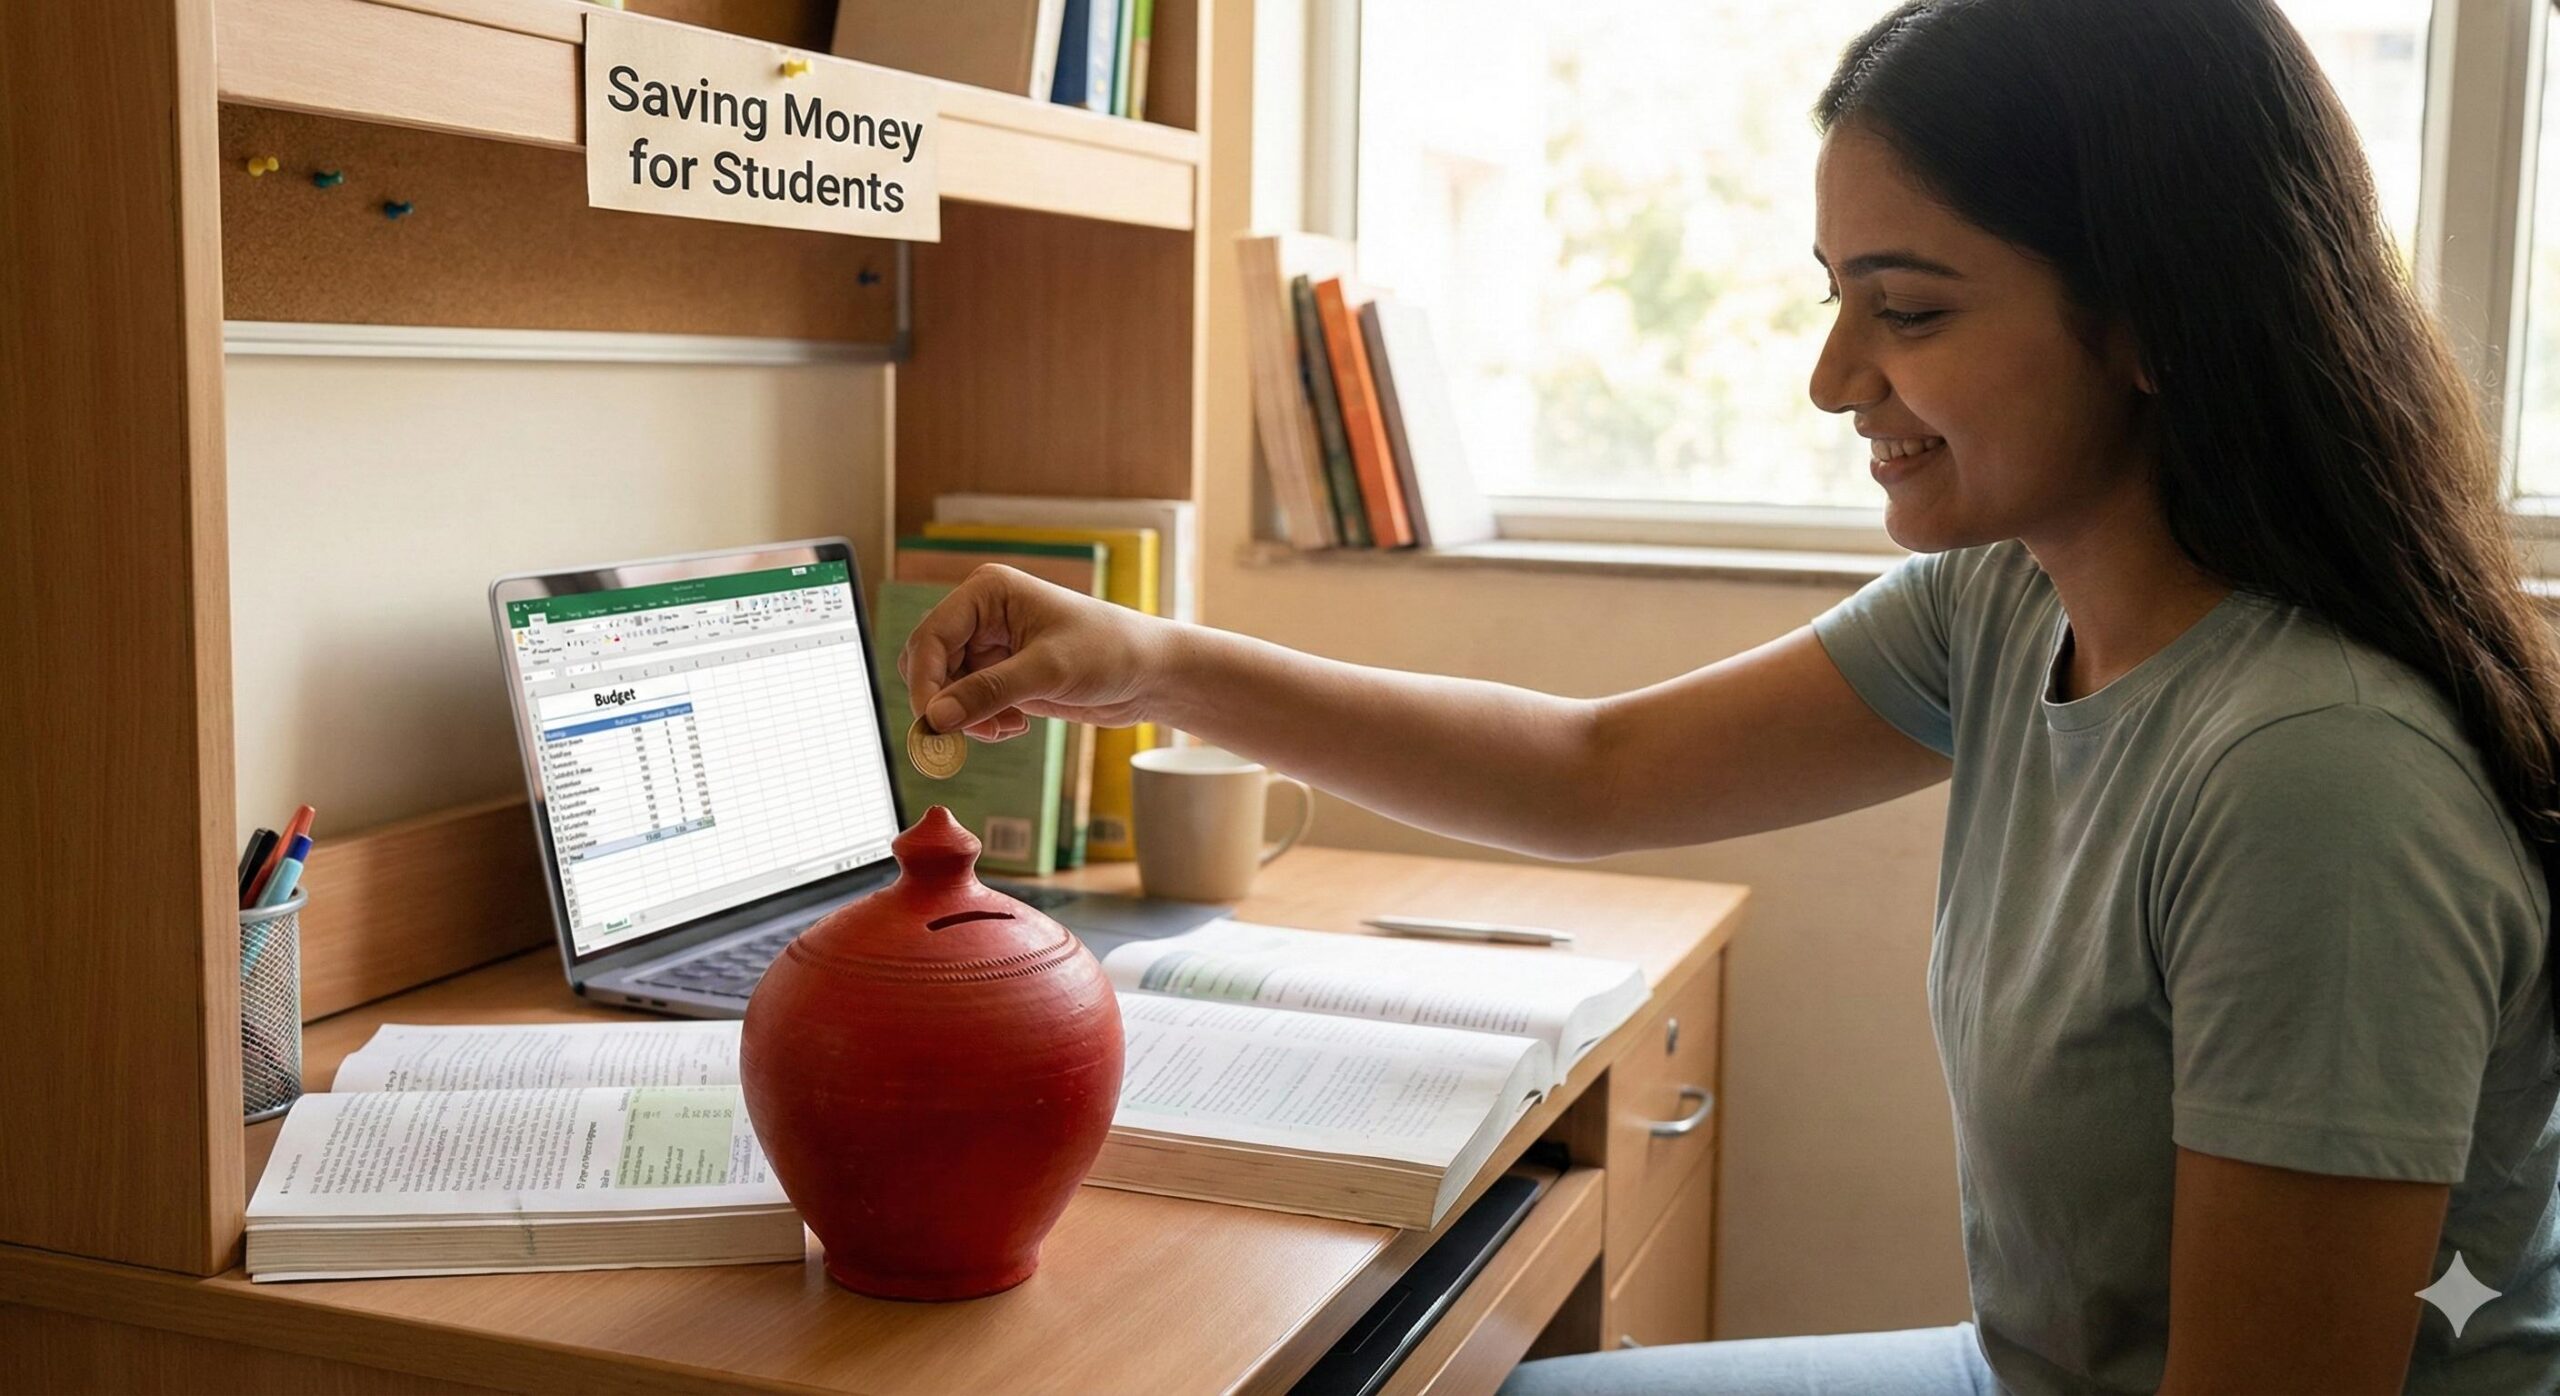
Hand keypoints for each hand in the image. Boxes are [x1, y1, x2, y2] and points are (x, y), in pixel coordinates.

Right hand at [898, 565, 1170, 741]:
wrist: (1150, 673)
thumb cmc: (1110, 651)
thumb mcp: (1048, 671)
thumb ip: (988, 692)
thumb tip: (935, 717)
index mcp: (987, 592)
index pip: (930, 637)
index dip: (924, 683)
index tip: (932, 724)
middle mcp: (982, 614)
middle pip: (929, 663)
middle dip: (944, 702)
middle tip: (962, 736)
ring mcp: (991, 645)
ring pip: (946, 688)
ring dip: (966, 716)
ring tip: (1004, 728)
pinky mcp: (1003, 673)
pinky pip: (969, 702)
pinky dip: (982, 721)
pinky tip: (1014, 726)